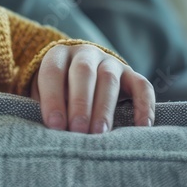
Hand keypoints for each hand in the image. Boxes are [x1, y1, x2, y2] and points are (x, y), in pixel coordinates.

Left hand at [30, 43, 154, 133]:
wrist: (81, 77)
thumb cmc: (57, 93)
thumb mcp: (43, 93)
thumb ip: (44, 106)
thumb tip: (48, 131)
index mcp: (58, 55)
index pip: (53, 72)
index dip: (52, 98)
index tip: (54, 124)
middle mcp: (85, 54)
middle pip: (83, 72)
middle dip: (80, 103)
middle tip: (78, 130)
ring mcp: (110, 62)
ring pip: (109, 79)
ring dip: (104, 108)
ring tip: (100, 133)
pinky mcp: (131, 74)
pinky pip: (142, 86)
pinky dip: (144, 105)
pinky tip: (141, 126)